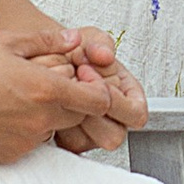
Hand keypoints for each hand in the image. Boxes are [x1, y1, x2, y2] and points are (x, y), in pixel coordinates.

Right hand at [0, 36, 91, 165]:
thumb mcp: (6, 42)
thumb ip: (47, 41)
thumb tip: (73, 39)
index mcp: (46, 90)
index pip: (99, 100)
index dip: (96, 89)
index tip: (82, 79)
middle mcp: (41, 120)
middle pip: (80, 115)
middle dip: (71, 99)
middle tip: (43, 82)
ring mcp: (26, 141)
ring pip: (54, 128)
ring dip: (47, 115)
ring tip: (16, 96)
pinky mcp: (10, 155)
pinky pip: (31, 142)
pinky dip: (25, 129)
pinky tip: (1, 113)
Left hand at [47, 27, 145, 152]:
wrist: (46, 60)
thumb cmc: (73, 52)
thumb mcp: (90, 40)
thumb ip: (100, 43)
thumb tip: (105, 55)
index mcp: (130, 98)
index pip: (136, 114)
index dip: (116, 100)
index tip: (90, 75)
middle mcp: (114, 120)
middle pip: (114, 136)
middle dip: (91, 111)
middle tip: (74, 85)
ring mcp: (92, 134)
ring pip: (87, 143)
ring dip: (71, 117)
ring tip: (60, 90)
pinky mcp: (69, 141)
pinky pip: (66, 144)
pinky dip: (55, 123)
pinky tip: (50, 101)